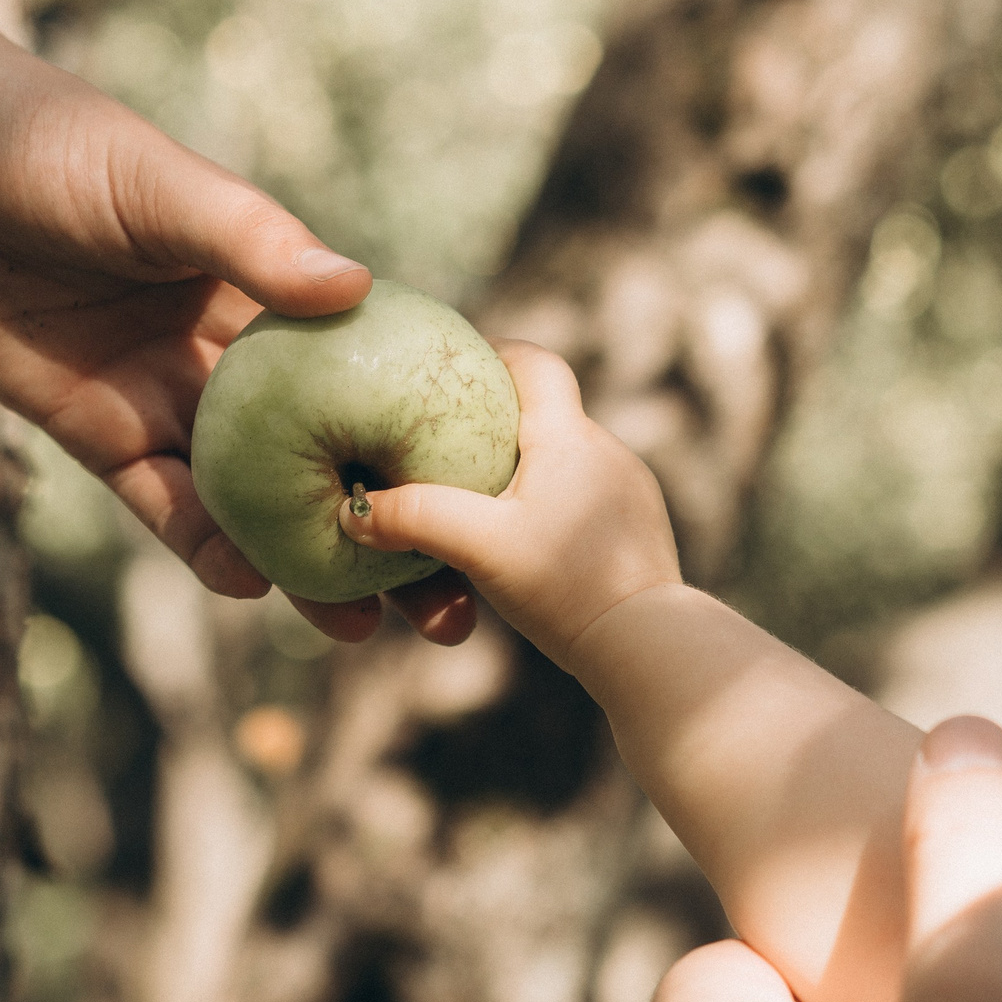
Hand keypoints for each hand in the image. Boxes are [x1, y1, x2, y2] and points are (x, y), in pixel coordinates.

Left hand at [0, 23, 479, 642]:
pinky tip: (252, 583)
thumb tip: (359, 292)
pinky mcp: (89, 427)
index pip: (363, 365)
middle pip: (319, 448)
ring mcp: (158, 390)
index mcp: (260, 280)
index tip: (488, 483)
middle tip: (438, 591)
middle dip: (378, 518)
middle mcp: (221, 345)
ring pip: (248, 493)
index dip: (422, 426)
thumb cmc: (48, 141)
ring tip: (358, 623)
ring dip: (301, 558)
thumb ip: (254, 241)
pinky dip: (203, 543)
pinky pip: (158, 501)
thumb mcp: (161, 185)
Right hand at [333, 342, 679, 665]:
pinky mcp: (637, 526)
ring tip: (481, 499)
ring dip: (524, 469)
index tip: (453, 369)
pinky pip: (585, 496)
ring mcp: (628, 488)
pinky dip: (551, 504)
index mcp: (567, 436)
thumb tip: (353, 512)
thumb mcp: (479, 549)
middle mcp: (605, 449)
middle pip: (544, 411)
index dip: (492, 354)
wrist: (647, 646)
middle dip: (496, 420)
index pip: (533, 361)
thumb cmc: (565, 588)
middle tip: (445, 442)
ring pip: (564, 458)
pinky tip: (527, 541)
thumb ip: (415, 520)